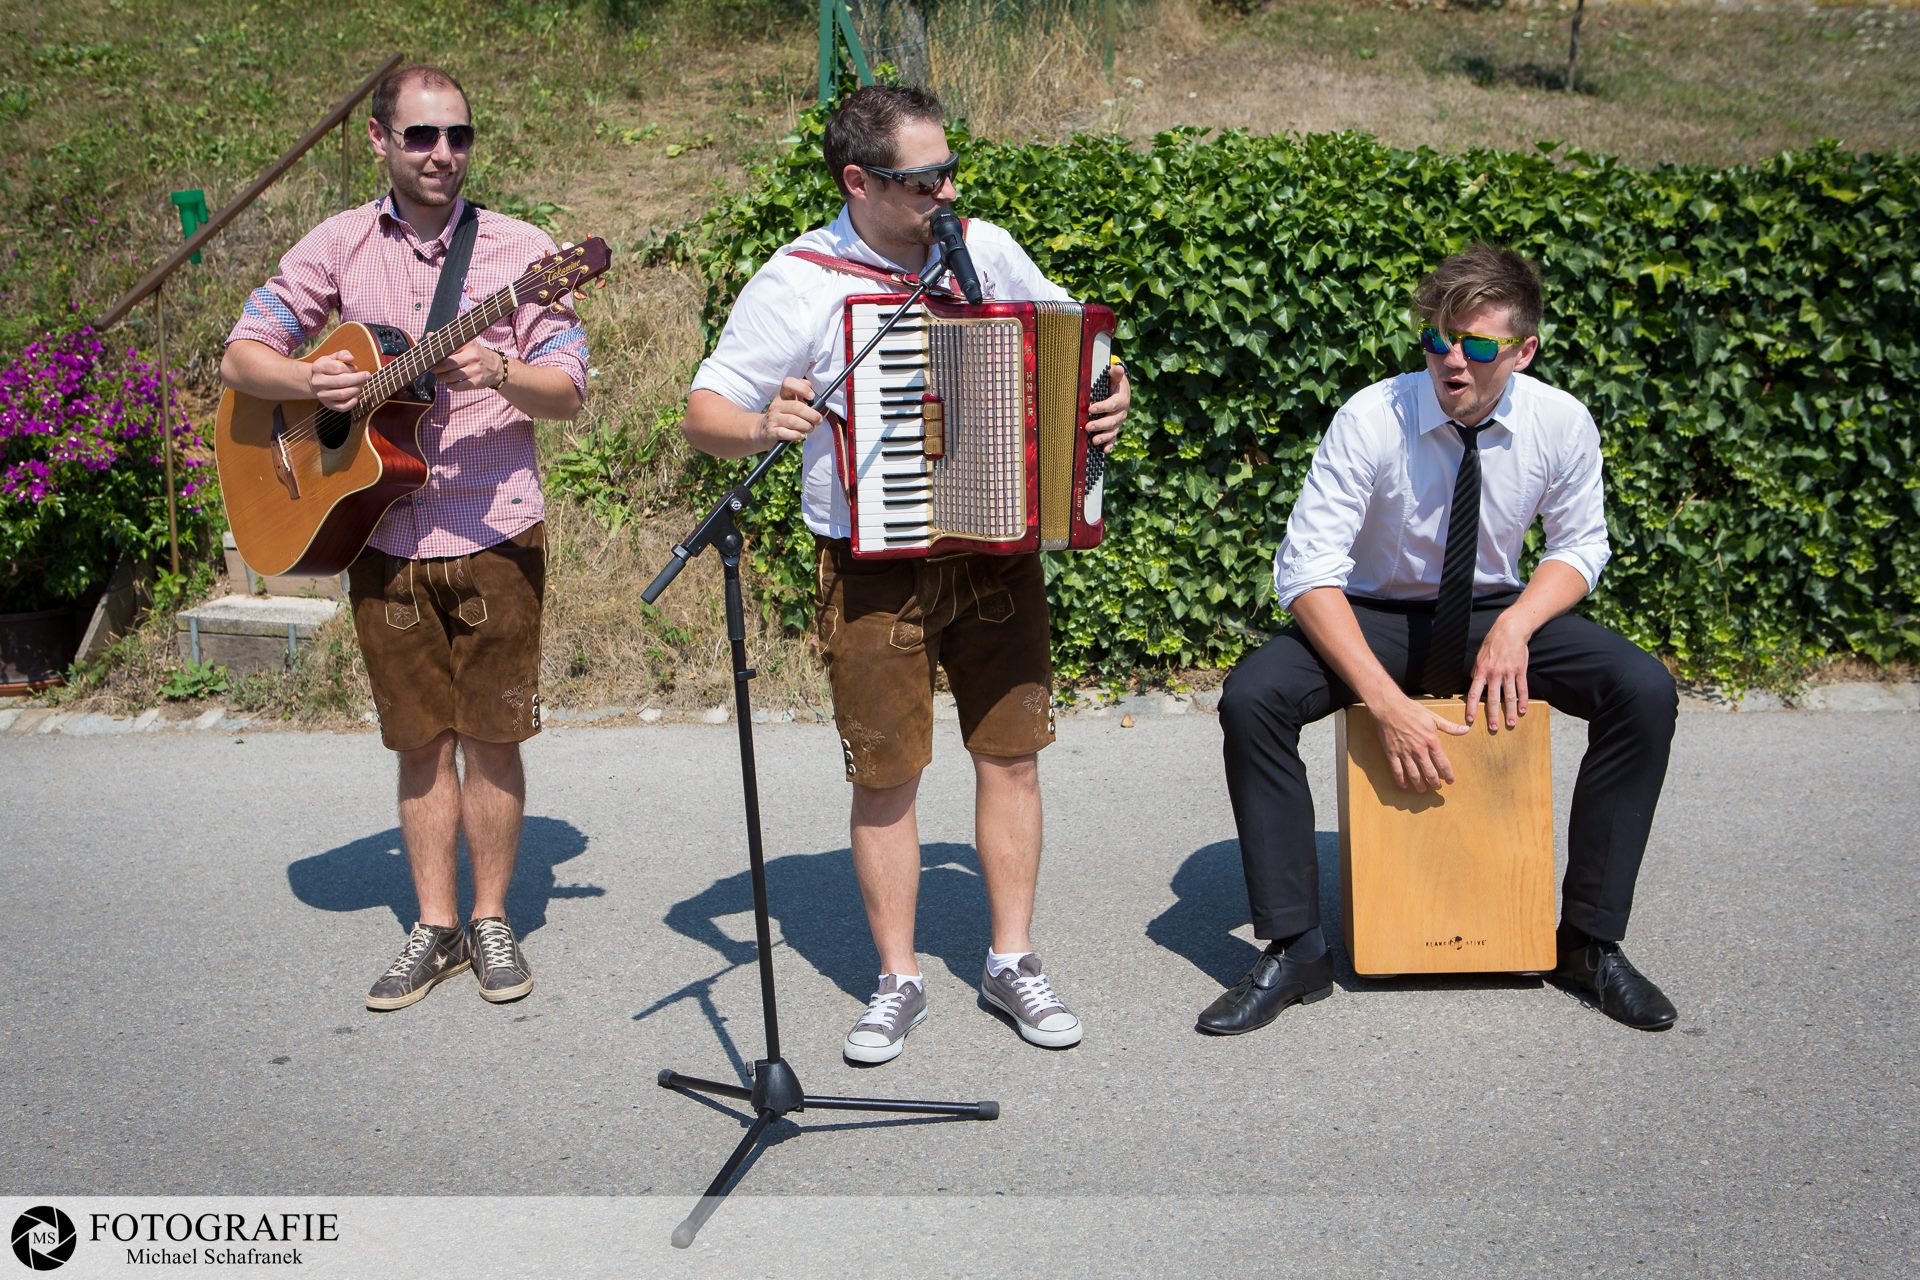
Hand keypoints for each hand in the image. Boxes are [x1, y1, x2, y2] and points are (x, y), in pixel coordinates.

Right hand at [307, 350, 370, 411]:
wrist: (316, 381)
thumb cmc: (329, 368)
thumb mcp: (333, 357)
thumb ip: (343, 354)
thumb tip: (350, 358)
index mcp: (319, 368)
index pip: (339, 368)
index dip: (351, 368)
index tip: (357, 369)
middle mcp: (318, 382)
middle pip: (341, 382)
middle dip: (358, 379)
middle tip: (367, 376)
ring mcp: (322, 395)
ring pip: (343, 394)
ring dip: (357, 389)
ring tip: (362, 384)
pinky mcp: (328, 405)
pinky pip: (343, 406)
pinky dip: (353, 401)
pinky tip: (356, 394)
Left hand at [433, 341, 506, 392]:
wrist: (497, 368)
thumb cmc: (477, 355)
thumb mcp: (466, 345)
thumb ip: (448, 341)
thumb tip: (429, 335)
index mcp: (468, 345)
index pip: (447, 350)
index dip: (436, 356)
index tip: (430, 358)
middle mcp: (472, 357)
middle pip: (446, 365)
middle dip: (436, 369)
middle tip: (433, 369)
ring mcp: (475, 371)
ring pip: (450, 377)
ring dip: (442, 378)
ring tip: (442, 375)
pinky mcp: (476, 382)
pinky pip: (457, 387)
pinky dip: (450, 385)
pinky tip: (451, 382)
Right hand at [760, 375, 821, 447]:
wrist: (762, 430)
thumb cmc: (783, 415)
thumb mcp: (790, 402)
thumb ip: (800, 393)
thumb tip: (809, 383)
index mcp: (783, 395)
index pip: (788, 383)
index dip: (802, 388)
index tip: (811, 396)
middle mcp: (777, 405)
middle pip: (796, 407)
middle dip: (812, 415)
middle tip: (818, 420)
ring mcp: (773, 419)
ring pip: (793, 421)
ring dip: (806, 426)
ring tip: (810, 429)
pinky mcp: (772, 432)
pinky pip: (786, 433)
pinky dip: (797, 435)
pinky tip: (801, 435)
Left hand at [1086, 361, 1129, 451]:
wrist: (1122, 392)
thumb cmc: (1114, 384)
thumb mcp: (1115, 378)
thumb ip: (1115, 374)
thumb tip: (1118, 368)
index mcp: (1121, 400)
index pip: (1112, 404)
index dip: (1102, 406)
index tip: (1091, 408)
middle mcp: (1121, 413)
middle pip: (1112, 421)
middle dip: (1100, 425)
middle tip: (1088, 427)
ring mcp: (1118, 423)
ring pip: (1113, 431)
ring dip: (1104, 437)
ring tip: (1094, 441)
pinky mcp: (1115, 429)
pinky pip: (1113, 438)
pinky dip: (1109, 445)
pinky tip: (1104, 451)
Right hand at [1372, 690, 1469, 792]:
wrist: (1390, 707)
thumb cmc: (1412, 710)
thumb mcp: (1434, 717)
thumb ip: (1450, 727)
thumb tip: (1466, 730)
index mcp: (1431, 742)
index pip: (1443, 763)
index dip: (1448, 774)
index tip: (1450, 781)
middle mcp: (1419, 751)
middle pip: (1429, 772)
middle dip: (1434, 782)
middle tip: (1437, 787)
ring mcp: (1405, 753)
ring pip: (1414, 774)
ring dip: (1419, 784)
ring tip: (1422, 790)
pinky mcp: (1392, 753)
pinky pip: (1397, 770)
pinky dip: (1400, 780)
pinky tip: (1404, 785)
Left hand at [1465, 616, 1530, 731]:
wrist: (1510, 630)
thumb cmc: (1492, 643)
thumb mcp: (1479, 656)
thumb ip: (1476, 671)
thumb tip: (1473, 682)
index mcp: (1481, 671)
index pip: (1474, 693)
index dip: (1472, 707)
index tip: (1470, 719)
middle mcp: (1494, 674)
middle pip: (1492, 699)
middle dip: (1492, 715)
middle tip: (1493, 728)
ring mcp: (1509, 673)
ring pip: (1509, 696)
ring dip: (1510, 712)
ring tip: (1511, 723)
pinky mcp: (1520, 671)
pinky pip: (1522, 688)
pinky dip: (1523, 700)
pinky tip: (1523, 710)